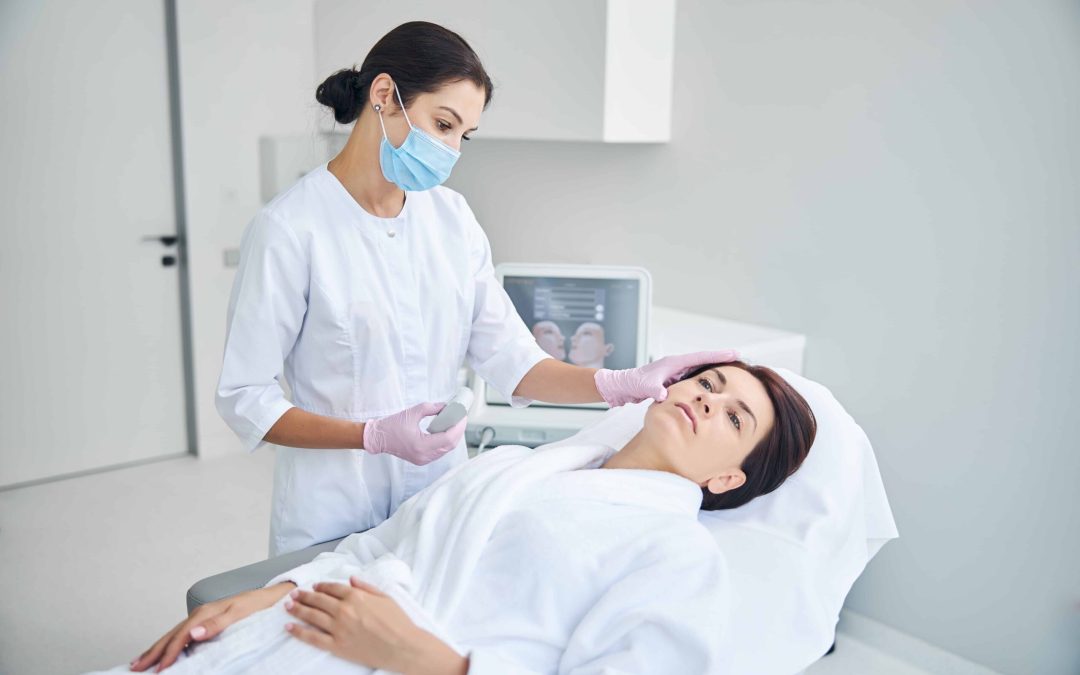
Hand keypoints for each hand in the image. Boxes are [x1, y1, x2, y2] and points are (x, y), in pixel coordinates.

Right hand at [130, 582, 294, 671]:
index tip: (157, 671)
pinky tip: (164, 651)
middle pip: (170, 636)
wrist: (272, 596)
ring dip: (157, 648)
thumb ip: (216, 624)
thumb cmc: (258, 605)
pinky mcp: (207, 621)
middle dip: (153, 652)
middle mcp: (200, 615)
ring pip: (173, 635)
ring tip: (140, 661)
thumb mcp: (239, 613)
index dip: (168, 655)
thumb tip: (191, 634)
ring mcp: (202, 617)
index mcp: (205, 613)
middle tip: (135, 667)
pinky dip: (169, 643)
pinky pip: (181, 634)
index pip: (180, 637)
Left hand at [284, 577, 466, 674]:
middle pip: (318, 600)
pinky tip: (289, 626)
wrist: (402, 646)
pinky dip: (299, 631)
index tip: (314, 586)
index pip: (333, 588)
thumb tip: (351, 579)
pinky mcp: (337, 646)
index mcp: (356, 596)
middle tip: (293, 594)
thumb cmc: (398, 622)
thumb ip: (366, 586)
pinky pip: (313, 637)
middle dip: (304, 596)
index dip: (321, 586)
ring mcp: (339, 628)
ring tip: (287, 606)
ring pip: (312, 616)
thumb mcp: (385, 597)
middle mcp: (344, 610)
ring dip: (297, 609)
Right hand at [362, 402, 466, 465]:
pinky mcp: (423, 459)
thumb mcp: (412, 412)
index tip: (462, 415)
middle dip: (458, 430)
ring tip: (455, 421)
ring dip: (453, 435)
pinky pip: (440, 451)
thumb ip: (431, 408)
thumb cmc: (392, 425)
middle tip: (461, 416)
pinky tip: (446, 430)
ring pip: (446, 449)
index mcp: (421, 446)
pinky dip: (446, 441)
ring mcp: (423, 460)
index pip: (448, 438)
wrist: (378, 438)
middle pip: (450, 445)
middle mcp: (424, 456)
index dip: (458, 426)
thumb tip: (446, 406)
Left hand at [594, 349, 739, 406]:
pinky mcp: (672, 380)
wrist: (622, 386)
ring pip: (699, 369)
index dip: (718, 356)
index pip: (700, 357)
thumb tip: (665, 395)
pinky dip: (703, 378)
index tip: (734, 353)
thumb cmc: (633, 384)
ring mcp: (674, 372)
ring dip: (713, 368)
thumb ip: (656, 391)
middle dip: (720, 359)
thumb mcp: (646, 387)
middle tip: (739, 357)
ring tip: (731, 368)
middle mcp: (676, 365)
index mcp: (673, 363)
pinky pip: (692, 378)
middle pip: (703, 360)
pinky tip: (711, 383)